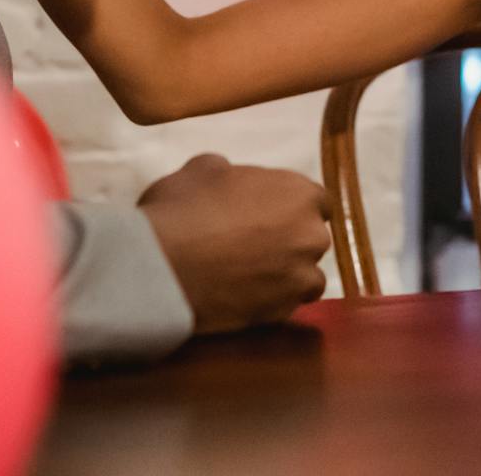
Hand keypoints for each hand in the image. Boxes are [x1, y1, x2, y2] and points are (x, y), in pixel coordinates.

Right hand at [137, 154, 330, 335]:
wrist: (164, 269)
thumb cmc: (183, 210)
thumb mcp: (201, 169)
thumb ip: (229, 172)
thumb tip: (228, 176)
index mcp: (298, 192)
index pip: (316, 201)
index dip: (292, 208)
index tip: (271, 215)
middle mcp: (311, 234)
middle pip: (311, 237)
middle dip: (289, 240)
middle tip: (253, 244)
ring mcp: (300, 276)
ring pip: (306, 275)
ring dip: (286, 274)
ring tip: (250, 275)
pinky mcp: (283, 311)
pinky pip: (288, 305)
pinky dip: (273, 302)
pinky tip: (246, 296)